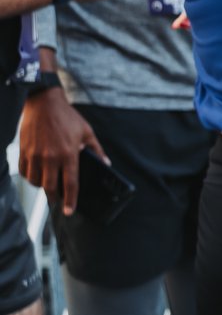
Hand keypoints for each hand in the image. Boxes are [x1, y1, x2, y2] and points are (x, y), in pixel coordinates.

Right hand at [18, 89, 100, 213]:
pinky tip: (37, 177)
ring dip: (42, 188)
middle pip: (50, 187)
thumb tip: (106, 164)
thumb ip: (96, 150)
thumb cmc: (67, 117)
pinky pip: (24, 172)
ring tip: (48, 187)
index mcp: (68, 154)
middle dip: (55, 198)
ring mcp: (35, 155)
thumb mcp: (87, 132)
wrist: (44, 103)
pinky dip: (30, 178)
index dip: (71, 199)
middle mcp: (50, 157)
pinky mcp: (23, 152)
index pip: (70, 183)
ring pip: (35, 182)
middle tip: (58, 201)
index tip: (70, 211)